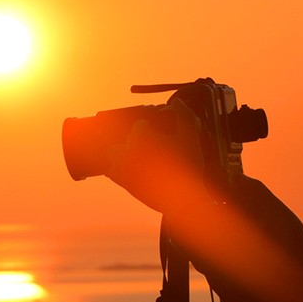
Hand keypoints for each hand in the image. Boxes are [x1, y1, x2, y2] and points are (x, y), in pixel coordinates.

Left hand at [106, 100, 211, 214]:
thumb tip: (177, 102)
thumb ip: (184, 116)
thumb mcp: (191, 138)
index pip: (140, 126)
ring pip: (113, 152)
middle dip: (134, 140)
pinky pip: (111, 170)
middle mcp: (128, 149)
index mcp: (142, 136)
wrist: (183, 199)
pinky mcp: (123, 182)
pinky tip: (127, 169)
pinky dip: (117, 168)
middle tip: (149, 148)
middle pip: (125, 138)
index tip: (158, 136)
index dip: (149, 129)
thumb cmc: (189, 167)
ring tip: (134, 156)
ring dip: (120, 152)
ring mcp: (124, 166)